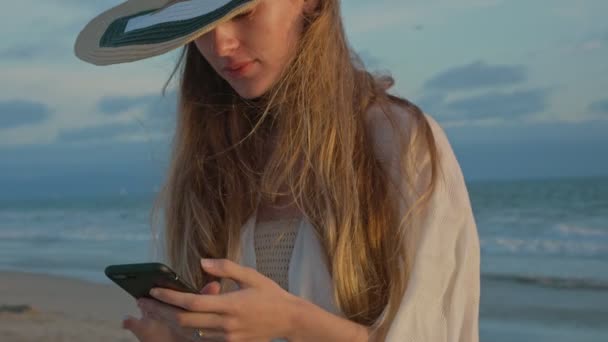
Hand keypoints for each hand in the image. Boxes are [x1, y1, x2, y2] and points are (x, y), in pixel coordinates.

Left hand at [140, 258, 299, 341]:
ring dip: (171, 321)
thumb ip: (225, 268)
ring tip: (156, 310)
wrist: (289, 319)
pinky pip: (203, 338)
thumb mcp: (251, 275)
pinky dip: (188, 330)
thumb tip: (202, 262)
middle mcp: (226, 324)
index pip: (192, 303)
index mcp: (230, 304)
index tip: (153, 291)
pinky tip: (178, 320)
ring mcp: (227, 337)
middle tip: (144, 303)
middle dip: (161, 312)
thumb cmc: (270, 294)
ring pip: (190, 332)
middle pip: (184, 322)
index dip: (170, 298)